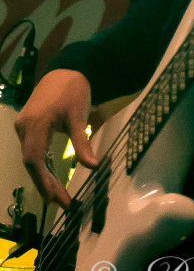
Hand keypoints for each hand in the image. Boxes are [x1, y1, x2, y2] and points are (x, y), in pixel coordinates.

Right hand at [15, 69, 97, 208]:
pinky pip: (33, 149)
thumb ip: (82, 142)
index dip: (44, 181)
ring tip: (59, 195)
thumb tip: (92, 166)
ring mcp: (24, 126)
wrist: (66, 68)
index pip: (34, 160)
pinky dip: (43, 164)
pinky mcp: (28, 126)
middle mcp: (24, 127)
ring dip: (45, 176)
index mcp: (35, 124)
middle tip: (63, 202)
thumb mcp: (79, 116)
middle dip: (46, 184)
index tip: (57, 198)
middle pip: (32, 162)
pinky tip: (53, 178)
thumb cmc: (73, 91)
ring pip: (32, 157)